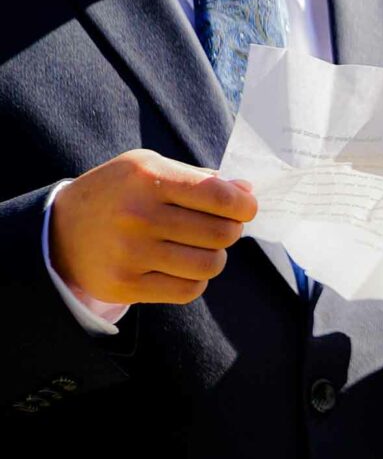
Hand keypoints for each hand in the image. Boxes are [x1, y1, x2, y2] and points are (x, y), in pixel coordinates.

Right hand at [50, 149, 257, 304]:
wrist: (59, 232)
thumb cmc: (119, 194)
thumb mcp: (149, 168)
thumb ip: (199, 178)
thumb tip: (246, 192)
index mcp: (147, 177)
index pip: (218, 196)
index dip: (244, 206)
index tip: (246, 208)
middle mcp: (137, 215)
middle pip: (221, 233)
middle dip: (230, 230)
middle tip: (220, 227)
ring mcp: (130, 253)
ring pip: (210, 264)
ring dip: (214, 257)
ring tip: (199, 247)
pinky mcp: (126, 285)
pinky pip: (189, 289)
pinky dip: (195, 280)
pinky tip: (181, 266)